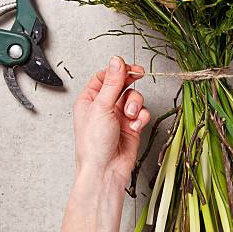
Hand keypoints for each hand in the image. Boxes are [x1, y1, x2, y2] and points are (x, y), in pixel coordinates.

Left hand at [60, 56, 150, 231]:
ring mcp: (119, 116)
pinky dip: (141, 118)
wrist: (105, 171)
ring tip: (130, 115)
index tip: (129, 67)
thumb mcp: (101, 107)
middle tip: (138, 75)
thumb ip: (112, 82)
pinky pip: (142, 113)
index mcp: (90, 99)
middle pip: (122, 84)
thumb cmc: (93, 145)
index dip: (118, 70)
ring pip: (135, 97)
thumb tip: (116, 61)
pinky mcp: (131, 126)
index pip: (105, 76)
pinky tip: (135, 125)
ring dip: (135, 104)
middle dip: (130, 83)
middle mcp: (104, 106)